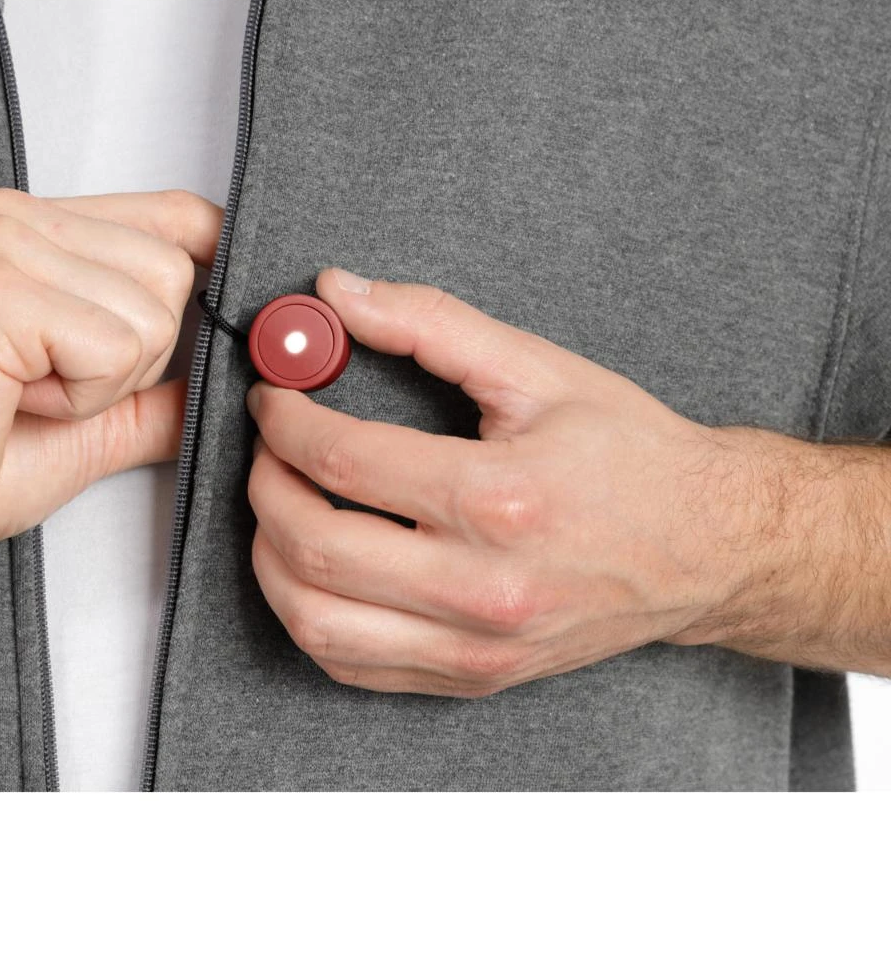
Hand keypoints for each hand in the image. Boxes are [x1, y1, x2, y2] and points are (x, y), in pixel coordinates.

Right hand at [0, 186, 220, 577]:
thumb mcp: (93, 421)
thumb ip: (160, 389)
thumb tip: (234, 376)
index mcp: (35, 228)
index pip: (175, 214)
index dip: (214, 268)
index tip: (213, 325)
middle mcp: (18, 216)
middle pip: (176, 269)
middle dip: (141, 355)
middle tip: (51, 385)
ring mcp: (4, 244)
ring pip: (156, 309)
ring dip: (108, 383)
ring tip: (25, 392)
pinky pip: (114, 346)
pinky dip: (81, 398)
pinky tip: (12, 400)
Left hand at [246, 268, 836, 696]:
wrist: (706, 547)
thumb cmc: (629, 455)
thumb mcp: (539, 369)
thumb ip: (430, 322)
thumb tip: (336, 292)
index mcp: (499, 499)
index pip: (342, 459)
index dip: (284, 419)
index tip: (275, 396)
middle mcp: (482, 587)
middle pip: (313, 547)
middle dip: (264, 485)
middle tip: (269, 447)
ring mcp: (475, 648)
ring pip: (315, 623)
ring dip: (271, 558)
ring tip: (282, 504)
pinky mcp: (472, 678)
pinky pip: (350, 666)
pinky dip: (308, 615)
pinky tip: (314, 568)